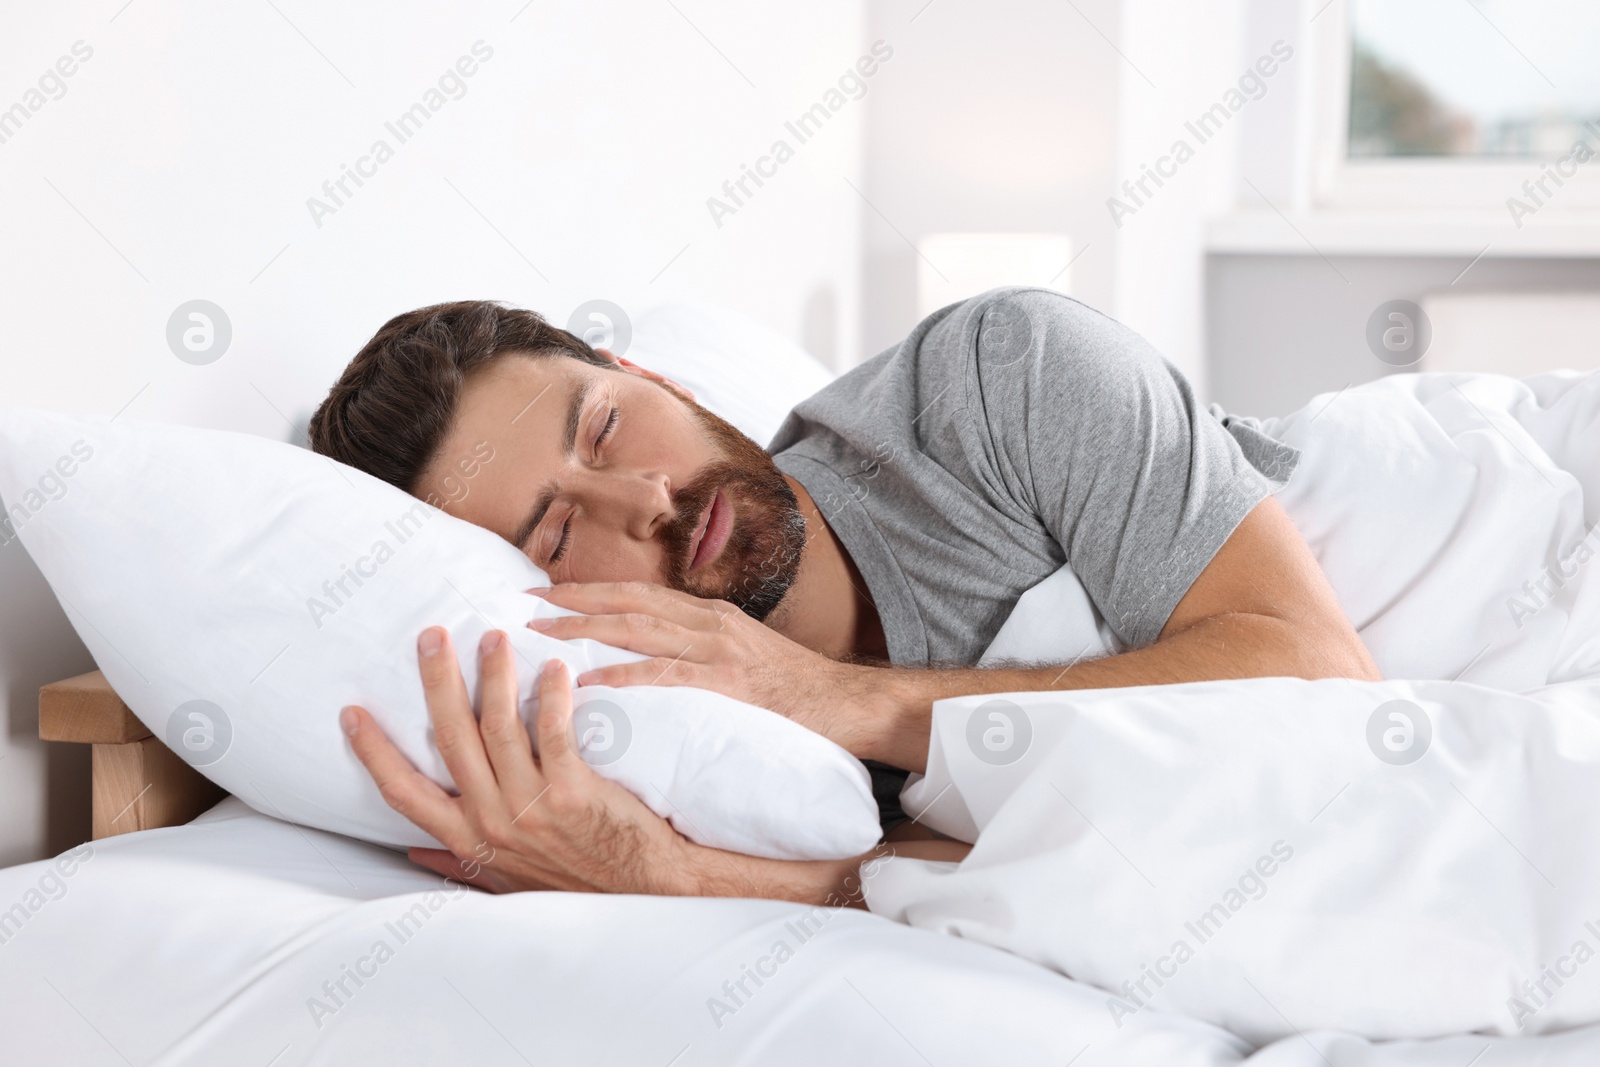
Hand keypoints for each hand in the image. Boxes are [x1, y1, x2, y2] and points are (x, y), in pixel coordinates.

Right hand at [341, 626, 697, 894]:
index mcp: (467, 838)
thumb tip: (412, 852)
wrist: (637, 887)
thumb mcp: (504, 878)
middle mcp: (491, 821)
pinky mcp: (570, 792)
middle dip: (437, 682)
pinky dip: (552, 696)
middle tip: (430, 636)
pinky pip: (555, 732)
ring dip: (494, 676)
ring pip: (499, 727)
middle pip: (450, 739)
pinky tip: (553, 666)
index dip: (374, 753)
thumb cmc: (571, 877)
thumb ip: (458, 860)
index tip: (351, 711)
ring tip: (493, 636)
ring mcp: (530, 807)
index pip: (403, 793)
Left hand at [526, 582, 880, 758]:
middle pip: (629, 601)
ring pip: (639, 629)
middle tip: (524, 604)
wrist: (852, 704)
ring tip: (540, 634)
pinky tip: (590, 680)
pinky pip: (667, 676)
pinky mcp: (731, 684)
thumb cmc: (796, 691)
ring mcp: (721, 650)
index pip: (638, 594)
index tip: (545, 592)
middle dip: (573, 599)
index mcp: (711, 616)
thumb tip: (652, 664)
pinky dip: (624, 674)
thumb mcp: (744, 658)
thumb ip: (700, 655)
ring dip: (584, 628)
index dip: (589, 590)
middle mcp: (711, 623)